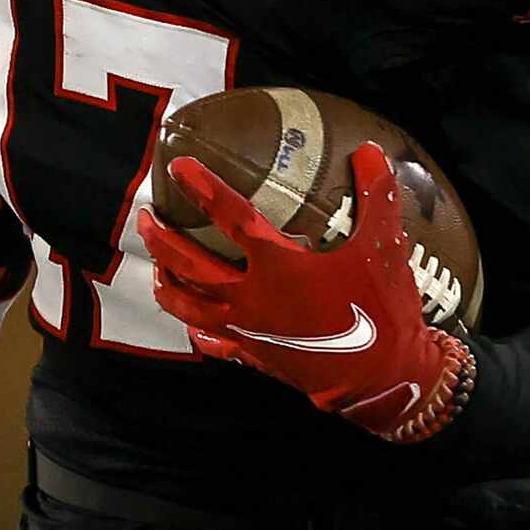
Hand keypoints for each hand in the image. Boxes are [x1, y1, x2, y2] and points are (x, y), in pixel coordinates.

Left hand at [137, 143, 472, 439]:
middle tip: (146, 217)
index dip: (202, 187)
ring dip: (166, 282)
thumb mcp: (383, 247)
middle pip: (190, 263)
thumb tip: (370, 151)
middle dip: (161, 239)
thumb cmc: (380, 311)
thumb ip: (377, 195)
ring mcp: (247, 329)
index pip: (229, 216)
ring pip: (189, 304)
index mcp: (276, 264)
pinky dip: (195, 328)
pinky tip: (190, 322)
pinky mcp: (253, 355)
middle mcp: (250, 295)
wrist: (382, 378)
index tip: (178, 166)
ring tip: (155, 265)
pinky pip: (212, 341)